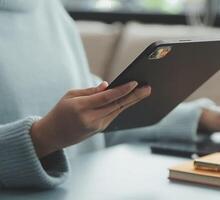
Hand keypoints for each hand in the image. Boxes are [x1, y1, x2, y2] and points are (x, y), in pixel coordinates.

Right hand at [30, 81, 150, 157]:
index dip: (122, 90)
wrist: (53, 135)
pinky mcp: (100, 129)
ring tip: (144, 91)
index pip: (107, 98)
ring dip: (132, 101)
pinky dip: (123, 106)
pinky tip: (132, 99)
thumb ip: (90, 91)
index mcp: (82, 108)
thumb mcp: (70, 96)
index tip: (134, 83)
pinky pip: (114, 115)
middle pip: (117, 105)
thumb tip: (108, 86)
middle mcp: (92, 119)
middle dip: (135, 96)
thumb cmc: (60, 111)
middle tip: (148, 88)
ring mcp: (97, 126)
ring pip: (118, 110)